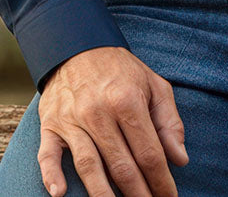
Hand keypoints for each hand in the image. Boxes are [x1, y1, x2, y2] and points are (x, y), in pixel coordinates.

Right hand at [37, 45, 188, 196]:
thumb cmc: (121, 71)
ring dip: (103, 195)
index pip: (148, 152)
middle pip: (121, 166)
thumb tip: (180, 159)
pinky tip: (60, 194)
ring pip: (88, 166)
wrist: (78, 46)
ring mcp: (72, 119)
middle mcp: (99, 112)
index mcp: (127, 100)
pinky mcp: (50, 124)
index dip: (161, 180)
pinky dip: (51, 175)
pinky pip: (48, 154)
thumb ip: (169, 122)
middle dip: (138, 194)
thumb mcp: (154, 85)